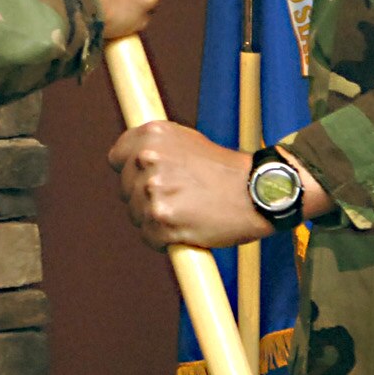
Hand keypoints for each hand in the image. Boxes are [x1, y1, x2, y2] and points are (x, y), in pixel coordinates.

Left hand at [107, 121, 271, 248]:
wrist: (256, 191)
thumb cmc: (225, 170)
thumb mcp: (189, 141)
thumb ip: (158, 148)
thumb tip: (132, 158)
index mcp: (153, 135)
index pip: (117, 158)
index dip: (131, 171)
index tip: (147, 179)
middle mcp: (148, 158)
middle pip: (125, 189)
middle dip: (145, 198)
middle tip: (178, 198)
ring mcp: (153, 190)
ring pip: (136, 215)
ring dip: (155, 219)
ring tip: (186, 212)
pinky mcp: (161, 220)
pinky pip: (149, 237)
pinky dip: (163, 239)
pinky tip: (186, 229)